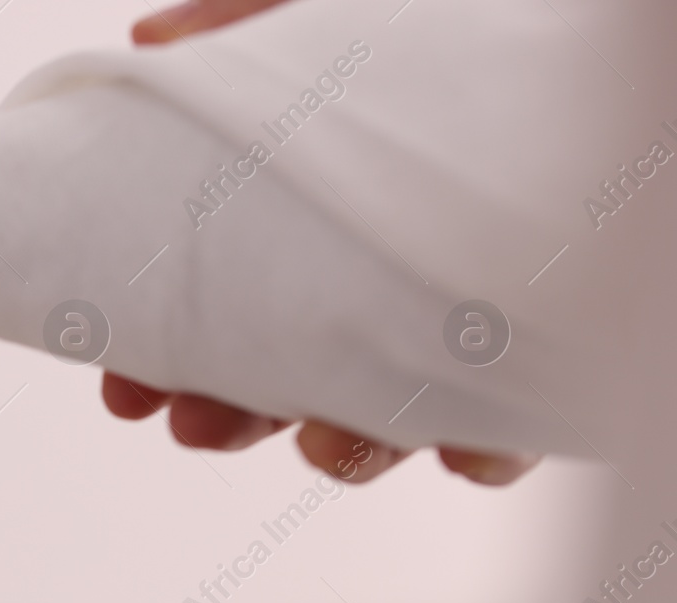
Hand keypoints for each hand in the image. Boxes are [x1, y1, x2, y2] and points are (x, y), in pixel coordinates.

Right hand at [115, 2, 537, 486]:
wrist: (587, 43)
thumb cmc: (444, 34)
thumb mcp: (323, 19)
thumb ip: (240, 32)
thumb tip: (147, 39)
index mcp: (308, 236)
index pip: (221, 320)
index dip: (164, 368)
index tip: (124, 389)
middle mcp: (371, 288)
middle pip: (280, 388)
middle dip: (226, 421)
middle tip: (193, 423)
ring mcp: (448, 331)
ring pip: (378, 426)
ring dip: (336, 451)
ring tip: (319, 442)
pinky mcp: (539, 357)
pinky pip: (507, 434)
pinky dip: (478, 452)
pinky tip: (458, 444)